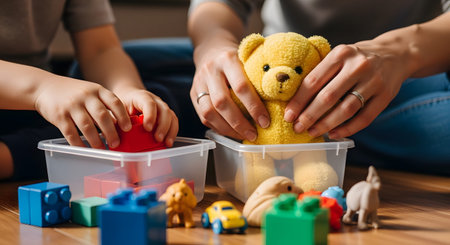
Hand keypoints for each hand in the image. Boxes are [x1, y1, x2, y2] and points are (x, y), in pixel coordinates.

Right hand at [34, 76, 131, 148]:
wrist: (44, 87)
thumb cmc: (73, 93)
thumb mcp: (91, 92)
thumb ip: (104, 104)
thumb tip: (120, 125)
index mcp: (97, 90)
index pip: (114, 102)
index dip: (123, 116)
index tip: (128, 129)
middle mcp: (86, 96)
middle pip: (102, 116)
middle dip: (111, 132)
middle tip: (116, 143)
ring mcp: (72, 105)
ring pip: (87, 126)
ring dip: (96, 140)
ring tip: (102, 148)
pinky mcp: (59, 115)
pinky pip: (71, 133)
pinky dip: (78, 143)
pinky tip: (84, 149)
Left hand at [118, 89, 177, 146]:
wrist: (130, 96)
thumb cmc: (123, 105)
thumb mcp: (118, 110)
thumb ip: (119, 120)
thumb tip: (116, 135)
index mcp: (141, 96)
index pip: (149, 103)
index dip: (150, 116)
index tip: (147, 128)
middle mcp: (155, 100)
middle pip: (164, 110)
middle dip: (162, 126)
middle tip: (157, 138)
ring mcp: (162, 107)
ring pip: (171, 116)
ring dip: (170, 130)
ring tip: (166, 143)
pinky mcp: (166, 114)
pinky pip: (173, 122)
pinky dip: (173, 132)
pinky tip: (169, 142)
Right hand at [190, 37, 269, 140]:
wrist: (211, 49)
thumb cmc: (237, 58)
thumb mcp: (248, 59)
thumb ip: (259, 76)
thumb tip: (282, 102)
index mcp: (228, 59)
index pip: (241, 86)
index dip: (254, 107)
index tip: (266, 121)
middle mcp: (211, 71)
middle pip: (223, 102)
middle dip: (240, 122)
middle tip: (255, 134)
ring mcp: (199, 83)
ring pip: (209, 112)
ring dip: (228, 129)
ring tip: (244, 136)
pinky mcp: (193, 94)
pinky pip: (203, 117)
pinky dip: (219, 128)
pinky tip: (232, 133)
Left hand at [284, 40, 409, 138]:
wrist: (396, 53)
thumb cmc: (357, 58)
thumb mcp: (339, 56)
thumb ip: (321, 72)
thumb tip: (294, 100)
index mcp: (340, 54)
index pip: (313, 81)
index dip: (299, 101)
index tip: (288, 115)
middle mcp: (357, 66)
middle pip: (328, 97)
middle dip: (309, 116)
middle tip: (297, 128)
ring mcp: (374, 81)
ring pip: (346, 109)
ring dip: (326, 124)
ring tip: (312, 132)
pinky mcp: (386, 96)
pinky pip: (364, 118)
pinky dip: (347, 128)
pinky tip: (334, 134)